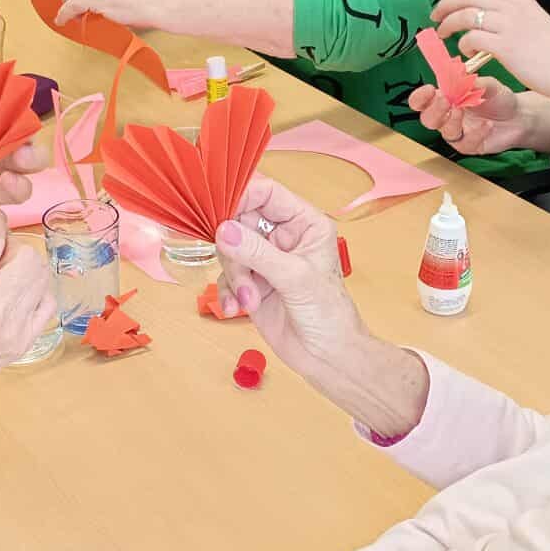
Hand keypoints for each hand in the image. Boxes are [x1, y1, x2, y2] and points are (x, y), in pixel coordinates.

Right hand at [212, 177, 369, 372]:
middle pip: (239, 221)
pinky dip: (228, 291)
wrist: (327, 357)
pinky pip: (226, 275)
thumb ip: (258, 253)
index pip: (266, 193)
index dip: (241, 197)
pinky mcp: (251, 282)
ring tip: (250, 299)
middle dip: (235, 249)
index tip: (221, 215)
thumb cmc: (328, 315)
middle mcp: (283, 236)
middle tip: (241, 272)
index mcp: (304, 223)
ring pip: (229, 250)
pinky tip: (239, 308)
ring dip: (235, 276)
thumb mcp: (295, 278)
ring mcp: (266, 260)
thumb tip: (224, 229)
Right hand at [409, 77, 526, 155]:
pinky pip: (466, 143)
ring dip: (452, 121)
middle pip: (428, 119)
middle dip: (435, 110)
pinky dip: (476, 133)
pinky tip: (488, 125)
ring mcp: (458, 133)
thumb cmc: (499, 99)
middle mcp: (448, 117)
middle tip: (446, 100)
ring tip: (463, 110)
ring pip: (445, 133)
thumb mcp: (488, 84)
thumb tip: (458, 79)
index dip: (420, 97)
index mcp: (446, 98)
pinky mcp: (470, 146)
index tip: (429, 89)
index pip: (422, 101)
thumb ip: (472, 82)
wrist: (520, 116)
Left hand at [433, 0, 549, 100]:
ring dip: (449, 24)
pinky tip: (466, 55)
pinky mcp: (505, 46)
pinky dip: (463, 45)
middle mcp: (513, 7)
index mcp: (521, 1)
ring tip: (444, 35)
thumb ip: (515, 22)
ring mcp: (508, 25)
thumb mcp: (537, 26)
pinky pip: (471, 38)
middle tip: (435, 17)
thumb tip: (494, 29)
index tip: (450, 6)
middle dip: (447, 4)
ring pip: (465, 15)